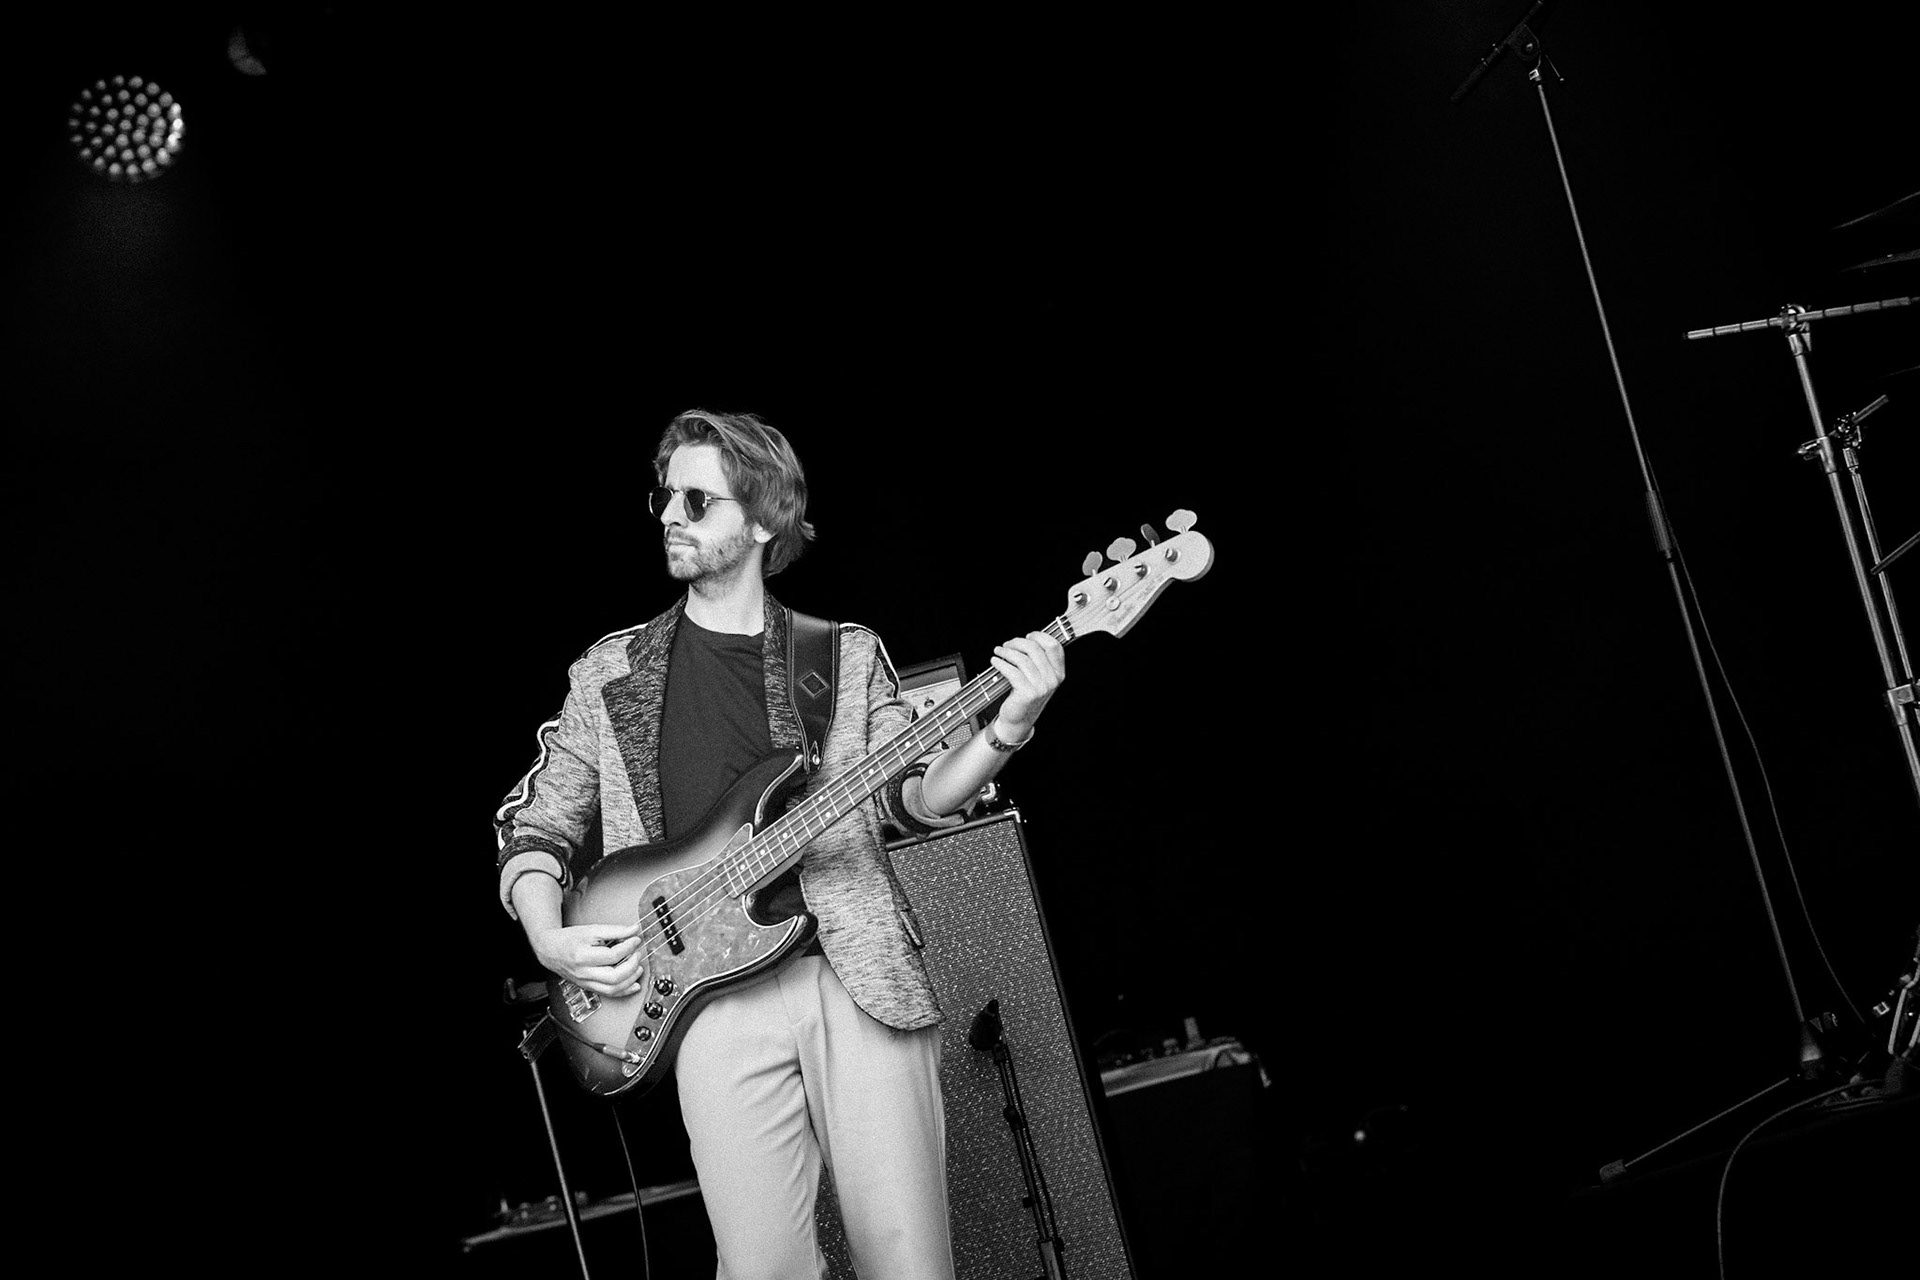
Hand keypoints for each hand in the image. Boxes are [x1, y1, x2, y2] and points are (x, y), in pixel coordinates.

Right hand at [529, 917, 645, 996]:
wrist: (551, 950)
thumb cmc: (569, 939)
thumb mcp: (591, 929)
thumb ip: (615, 930)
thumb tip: (634, 930)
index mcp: (583, 956)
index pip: (612, 956)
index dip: (628, 947)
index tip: (635, 939)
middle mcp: (584, 973)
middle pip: (614, 977)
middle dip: (632, 966)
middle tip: (637, 954)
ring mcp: (585, 982)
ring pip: (612, 989)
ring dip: (631, 980)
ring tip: (638, 967)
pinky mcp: (588, 987)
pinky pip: (608, 994)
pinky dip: (624, 991)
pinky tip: (634, 984)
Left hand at [989, 631, 1065, 737]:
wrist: (1019, 719)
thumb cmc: (1026, 695)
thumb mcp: (1038, 677)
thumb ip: (1038, 660)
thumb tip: (1025, 640)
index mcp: (1058, 673)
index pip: (1054, 646)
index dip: (1039, 636)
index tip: (1027, 636)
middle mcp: (1052, 679)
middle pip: (1035, 649)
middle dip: (1017, 643)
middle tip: (1006, 645)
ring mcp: (1041, 687)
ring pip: (1022, 659)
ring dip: (1006, 652)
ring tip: (998, 652)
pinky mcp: (1028, 693)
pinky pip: (1012, 671)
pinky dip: (1001, 663)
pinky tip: (995, 662)